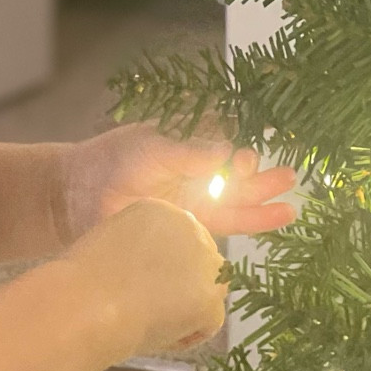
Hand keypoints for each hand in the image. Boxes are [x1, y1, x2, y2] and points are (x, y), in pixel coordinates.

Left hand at [58, 123, 299, 243]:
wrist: (78, 196)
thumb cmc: (115, 160)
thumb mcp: (155, 148)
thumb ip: (193, 152)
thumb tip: (232, 152)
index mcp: (190, 144)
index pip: (229, 143)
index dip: (246, 150)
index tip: (254, 156)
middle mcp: (197, 171)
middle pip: (238, 175)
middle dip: (263, 178)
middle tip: (289, 176)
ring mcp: (195, 200)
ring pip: (237, 203)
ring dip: (263, 204)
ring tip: (291, 204)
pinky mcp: (191, 226)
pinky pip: (226, 224)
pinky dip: (250, 223)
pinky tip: (275, 219)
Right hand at [65, 197, 228, 356]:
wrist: (88, 304)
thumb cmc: (82, 280)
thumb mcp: (110, 245)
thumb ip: (139, 250)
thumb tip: (148, 272)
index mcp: (159, 209)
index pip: (177, 241)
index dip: (162, 269)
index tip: (140, 287)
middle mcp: (189, 225)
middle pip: (199, 261)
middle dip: (182, 285)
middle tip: (151, 309)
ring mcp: (206, 259)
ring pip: (208, 290)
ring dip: (188, 309)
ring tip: (151, 323)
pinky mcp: (211, 295)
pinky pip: (208, 323)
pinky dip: (186, 336)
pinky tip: (157, 336)